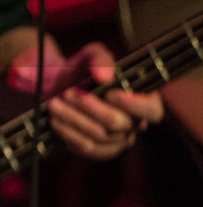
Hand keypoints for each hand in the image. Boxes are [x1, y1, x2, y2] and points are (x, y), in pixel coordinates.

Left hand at [8, 39, 163, 159]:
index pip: (152, 110)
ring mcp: (118, 140)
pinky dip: (69, 134)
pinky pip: (88, 148)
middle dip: (89, 107)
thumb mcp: (91, 56)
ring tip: (54, 103)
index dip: (135, 105)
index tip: (110, 93)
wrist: (60, 86)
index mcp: (143, 100)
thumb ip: (100, 59)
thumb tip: (104, 76)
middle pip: (117, 123)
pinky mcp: (99, 150)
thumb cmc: (84, 70)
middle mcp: (134, 123)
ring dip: (73, 119)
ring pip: (99, 136)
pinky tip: (55, 121)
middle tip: (68, 93)